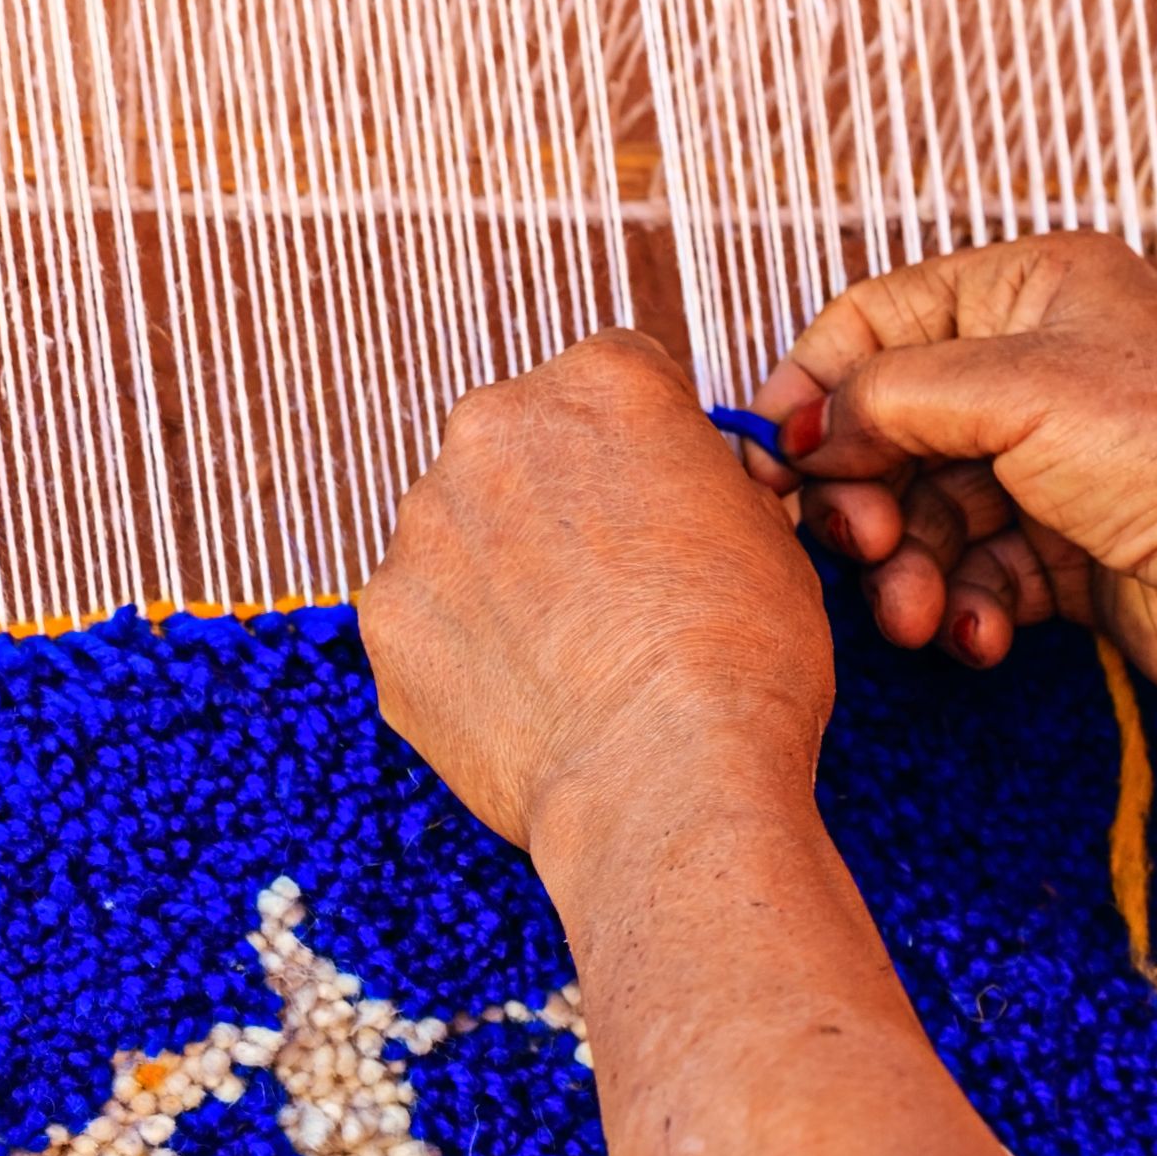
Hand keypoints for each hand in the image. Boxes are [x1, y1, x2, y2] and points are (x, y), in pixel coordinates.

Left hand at [364, 329, 835, 850]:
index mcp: (603, 384)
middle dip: (560, 501)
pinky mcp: (386, 616)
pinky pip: (430, 619)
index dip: (650, 451)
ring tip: (577, 658)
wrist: (667, 775)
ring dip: (507, 575)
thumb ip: (705, 488)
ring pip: (466, 532)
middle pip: (523, 445)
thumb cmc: (743, 658)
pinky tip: (533, 698)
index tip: (666, 505)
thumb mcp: (769, 535)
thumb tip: (685, 503)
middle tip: (621, 588)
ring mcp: (425, 523)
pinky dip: (469, 651)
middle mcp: (494, 427)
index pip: (618, 380)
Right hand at [758, 235, 1156, 717]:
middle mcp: (1046, 369)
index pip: (880, 319)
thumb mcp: (1016, 388)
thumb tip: (805, 428)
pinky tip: (980, 636)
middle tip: (856, 547)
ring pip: (933, 515)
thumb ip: (888, 395)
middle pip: (895, 428)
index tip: (776, 457)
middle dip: (865, 495)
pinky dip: (968, 609)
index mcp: (1035, 288)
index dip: (817, 385)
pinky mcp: (1078, 557)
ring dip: (910, 571)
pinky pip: (983, 578)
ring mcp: (1061, 467)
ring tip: (916, 616)